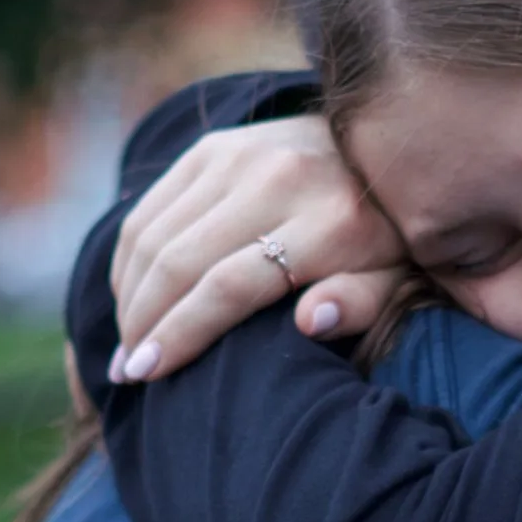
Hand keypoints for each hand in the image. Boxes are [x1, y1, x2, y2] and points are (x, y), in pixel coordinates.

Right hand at [109, 117, 409, 379]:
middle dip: (143, 323)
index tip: (149, 375)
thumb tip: (310, 322)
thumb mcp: (396, 279)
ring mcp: (239, 155)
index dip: (182, 334)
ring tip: (126, 342)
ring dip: (129, 294)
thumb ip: (361, 303)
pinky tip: (131, 296)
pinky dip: (130, 257)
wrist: (384, 151)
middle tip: (127, 372)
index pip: (230, 285)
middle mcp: (278, 178)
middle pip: (180, 261)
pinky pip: (151, 207)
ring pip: (154, 233)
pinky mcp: (213, 146)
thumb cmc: (389, 238)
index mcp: (330, 221)